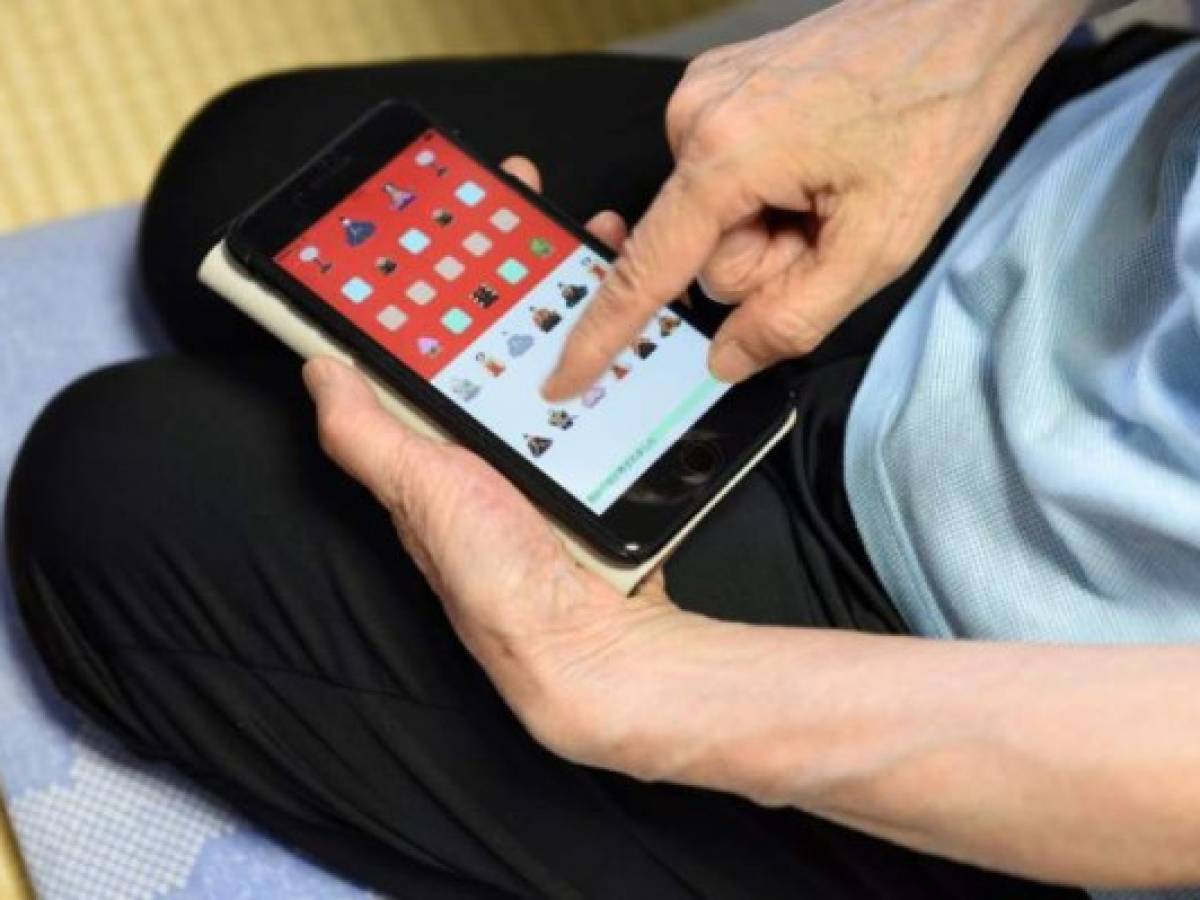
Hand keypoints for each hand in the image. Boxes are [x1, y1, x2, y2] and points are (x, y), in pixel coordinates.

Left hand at [303, 157, 698, 764]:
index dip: (431, 266)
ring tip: (595, 234)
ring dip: (575, 286)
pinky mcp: (602, 453)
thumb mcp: (419, 495)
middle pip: (499, 325)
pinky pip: (607, 382)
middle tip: (530, 196)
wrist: (593, 642)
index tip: (447, 206)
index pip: (427, 331)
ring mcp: (551, 441)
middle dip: (513, 254)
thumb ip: (365, 435)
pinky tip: (642, 311)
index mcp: (434, 437)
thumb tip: (316, 366)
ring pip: (559, 344)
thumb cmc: (497, 579)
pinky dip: (622, 340)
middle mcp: (489, 434)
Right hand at [542, 0, 1085, 397]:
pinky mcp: (722, 92)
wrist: (961, 16)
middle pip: (700, 255)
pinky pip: (726, 181)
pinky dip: (769, 192)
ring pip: (715, 221)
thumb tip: (726, 358)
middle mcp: (695, 121)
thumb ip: (793, 318)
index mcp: (724, 157)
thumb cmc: (932, 109)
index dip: (603, 334)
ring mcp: (704, 99)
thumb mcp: (878, 244)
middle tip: (829, 225)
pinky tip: (816, 164)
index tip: (565, 377)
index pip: (646, 271)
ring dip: (772, 227)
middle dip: (764, 261)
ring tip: (831, 188)